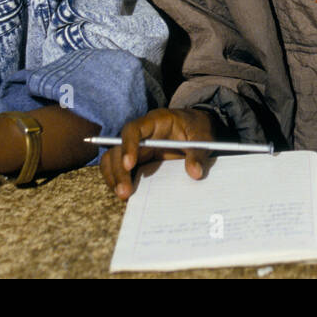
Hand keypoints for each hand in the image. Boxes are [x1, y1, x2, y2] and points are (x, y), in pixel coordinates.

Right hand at [100, 108, 218, 197]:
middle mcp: (141, 134)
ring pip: (113, 159)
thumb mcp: (203, 137)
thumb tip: (195, 173)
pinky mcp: (138, 160)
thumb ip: (198, 154)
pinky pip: (121, 170)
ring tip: (123, 195)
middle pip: (118, 148)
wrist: (197, 128)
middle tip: (124, 192)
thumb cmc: (198, 128)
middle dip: (118, 170)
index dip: (128, 145)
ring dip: (114, 177)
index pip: (133, 129)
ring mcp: (137, 148)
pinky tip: (126, 194)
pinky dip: (119, 181)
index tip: (130, 164)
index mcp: (155, 121)